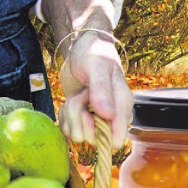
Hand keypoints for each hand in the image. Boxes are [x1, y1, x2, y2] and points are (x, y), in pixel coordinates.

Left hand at [58, 31, 132, 148]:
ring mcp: (96, 120)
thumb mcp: (97, 66)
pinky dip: (64, 116)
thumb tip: (109, 116)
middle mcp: (112, 116)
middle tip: (82, 93)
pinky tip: (70, 101)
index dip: (99, 131)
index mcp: (122, 104)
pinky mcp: (81, 121)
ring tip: (77, 94)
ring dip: (70, 114)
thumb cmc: (93, 53)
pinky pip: (68, 131)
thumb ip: (102, 89)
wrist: (80, 50)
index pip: (116, 136)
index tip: (89, 112)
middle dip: (79, 115)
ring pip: (77, 134)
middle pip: (92, 136)